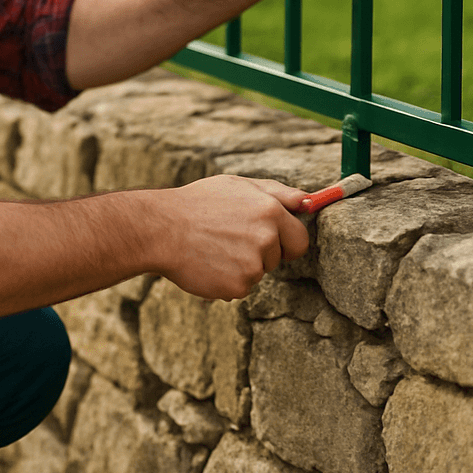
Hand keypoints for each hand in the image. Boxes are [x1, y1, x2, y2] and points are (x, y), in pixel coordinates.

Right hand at [150, 175, 309, 300]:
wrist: (162, 229)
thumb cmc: (199, 203)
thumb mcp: (238, 185)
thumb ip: (279, 193)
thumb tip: (310, 202)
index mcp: (270, 211)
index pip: (300, 239)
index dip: (286, 241)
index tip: (271, 240)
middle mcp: (266, 238)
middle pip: (279, 258)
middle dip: (264, 253)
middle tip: (233, 240)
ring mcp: (253, 265)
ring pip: (258, 272)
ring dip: (242, 265)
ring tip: (214, 247)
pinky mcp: (238, 286)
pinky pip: (241, 287)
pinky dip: (227, 279)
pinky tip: (208, 262)